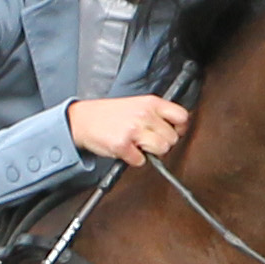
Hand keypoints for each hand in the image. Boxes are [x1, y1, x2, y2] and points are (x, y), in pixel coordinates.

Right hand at [67, 96, 189, 166]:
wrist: (83, 120)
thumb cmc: (109, 114)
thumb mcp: (137, 104)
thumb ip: (156, 113)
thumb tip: (177, 128)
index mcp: (150, 103)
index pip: (181, 116)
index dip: (179, 128)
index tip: (172, 132)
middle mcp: (144, 115)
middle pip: (172, 138)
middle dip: (161, 143)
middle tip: (147, 140)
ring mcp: (134, 130)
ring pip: (161, 150)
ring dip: (150, 152)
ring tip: (137, 144)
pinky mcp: (123, 145)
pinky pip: (141, 161)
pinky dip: (134, 159)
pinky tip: (126, 149)